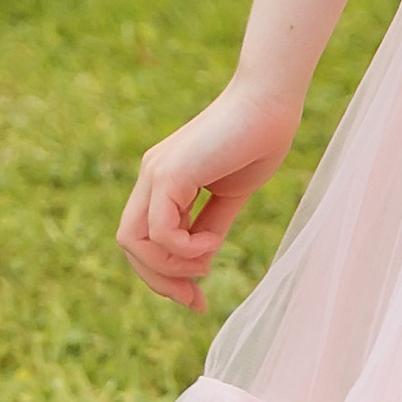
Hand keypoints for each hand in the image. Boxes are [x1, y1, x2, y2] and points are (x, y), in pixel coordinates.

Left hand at [116, 78, 299, 310]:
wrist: (272, 102)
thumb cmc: (259, 140)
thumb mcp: (230, 195)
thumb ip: (209, 225)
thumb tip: (199, 261)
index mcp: (164, 180)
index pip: (143, 239)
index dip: (163, 274)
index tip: (196, 299)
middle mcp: (151, 176)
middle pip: (130, 245)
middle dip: (160, 279)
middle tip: (195, 298)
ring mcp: (155, 173)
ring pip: (134, 241)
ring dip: (170, 266)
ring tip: (207, 261)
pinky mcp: (169, 173)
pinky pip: (160, 231)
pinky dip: (184, 248)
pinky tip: (213, 242)